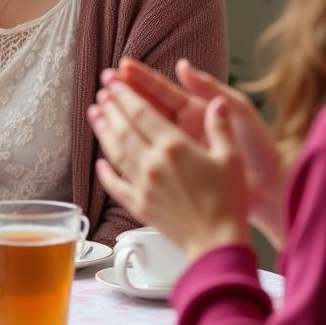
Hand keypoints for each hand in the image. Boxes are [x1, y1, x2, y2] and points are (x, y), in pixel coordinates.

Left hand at [101, 58, 286, 245]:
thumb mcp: (231, 158)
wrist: (218, 242)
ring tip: (94, 115)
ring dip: (103, 131)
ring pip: (115, 151)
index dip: (125, 94)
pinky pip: (115, 185)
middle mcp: (152, 162)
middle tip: (101, 92)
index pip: (142, 112)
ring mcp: (142, 184)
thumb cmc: (229, 201)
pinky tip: (100, 163)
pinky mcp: (138, 205)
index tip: (113, 81)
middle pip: (124, 128)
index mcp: (174, 146)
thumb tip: (217, 103)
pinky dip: (105, 173)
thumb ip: (220, 128)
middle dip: (111, 107)